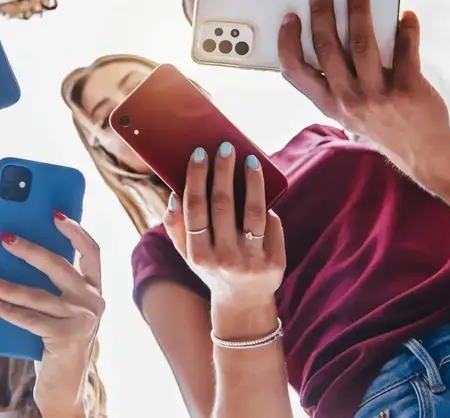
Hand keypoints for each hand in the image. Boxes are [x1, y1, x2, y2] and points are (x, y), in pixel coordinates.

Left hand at [0, 216, 103, 416]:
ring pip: (39, 295)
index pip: (92, 251)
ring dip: (8, 284)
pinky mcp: (66, 340)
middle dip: (29, 249)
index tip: (54, 213)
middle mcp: (94, 302)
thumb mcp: (58, 307)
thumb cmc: (55, 339)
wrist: (63, 387)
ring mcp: (82, 321)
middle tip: (3, 238)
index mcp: (95, 288)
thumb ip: (49, 283)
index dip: (74, 230)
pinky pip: (31, 320)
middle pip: (60, 266)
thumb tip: (12, 250)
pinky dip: (8, 311)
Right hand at [165, 144, 284, 329]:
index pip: (195, 208)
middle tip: (226, 147)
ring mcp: (251, 261)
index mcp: (198, 254)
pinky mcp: (275, 262)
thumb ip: (176, 227)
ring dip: (252, 181)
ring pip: (253, 211)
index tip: (200, 153)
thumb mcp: (188, 254)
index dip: (197, 177)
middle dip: (223, 171)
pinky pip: (271, 225)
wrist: (243, 302)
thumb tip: (174, 196)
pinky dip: (266, 204)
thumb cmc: (212, 267)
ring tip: (250, 160)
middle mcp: (224, 258)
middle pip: (223, 205)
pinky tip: (262, 189)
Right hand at [278, 0, 449, 172]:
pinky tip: (406, 16)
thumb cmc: (381, 124)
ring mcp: (378, 95)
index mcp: (329, 103)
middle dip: (322, 12)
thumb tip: (331, 33)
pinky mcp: (408, 90)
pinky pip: (406, 50)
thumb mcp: (346, 111)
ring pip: (362, 43)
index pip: (296, 70)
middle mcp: (349, 99)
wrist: (423, 152)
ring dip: (359, 11)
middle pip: (328, 47)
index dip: (288, 41)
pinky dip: (406, 29)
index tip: (290, 18)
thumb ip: (335, 81)